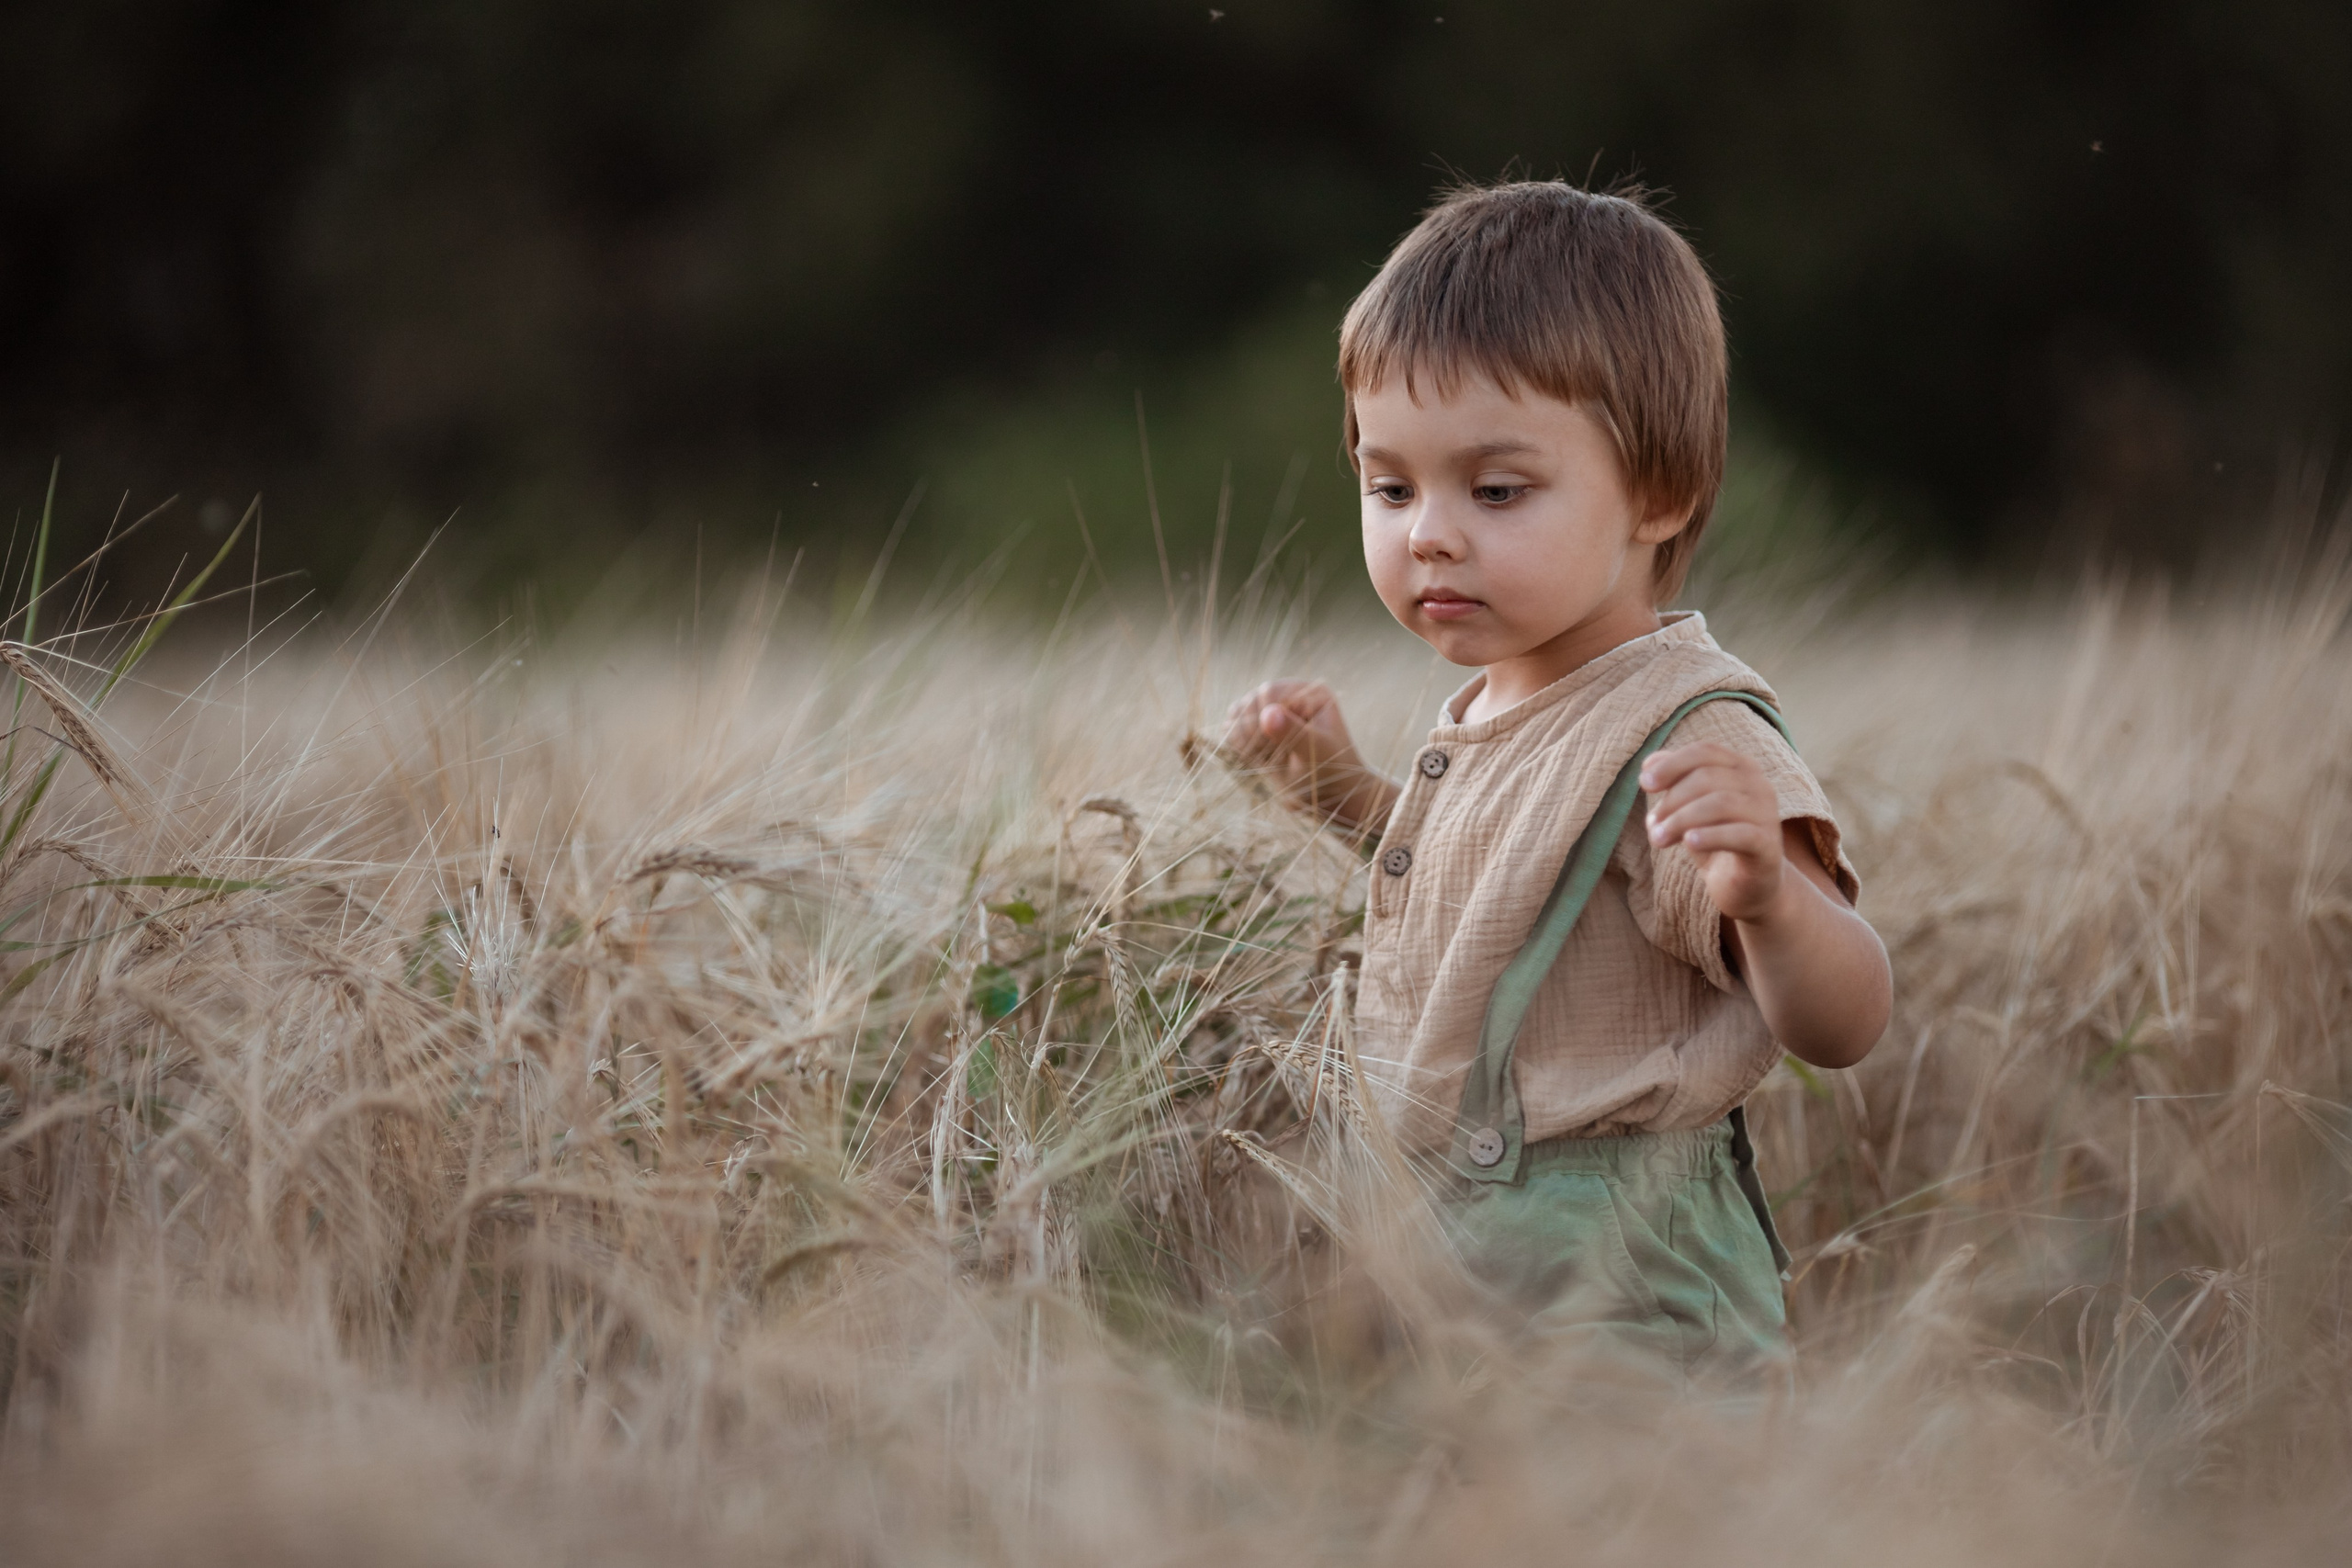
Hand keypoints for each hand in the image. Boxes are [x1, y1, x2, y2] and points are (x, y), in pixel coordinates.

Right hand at [1219, 679, 1388, 831]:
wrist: (1330, 795)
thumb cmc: (1331, 772)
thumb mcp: (1315, 752)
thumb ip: (1293, 732)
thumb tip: (1269, 713)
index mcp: (1310, 694)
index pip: (1270, 691)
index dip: (1263, 716)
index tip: (1272, 744)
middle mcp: (1290, 697)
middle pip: (1250, 700)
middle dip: (1253, 730)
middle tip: (1270, 755)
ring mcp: (1272, 712)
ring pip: (1238, 711)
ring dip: (1243, 737)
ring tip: (1264, 757)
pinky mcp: (1259, 729)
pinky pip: (1233, 726)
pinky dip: (1237, 742)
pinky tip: (1255, 758)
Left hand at [1639, 741, 1788, 923]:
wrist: (1746, 886)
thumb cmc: (1714, 838)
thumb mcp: (1689, 808)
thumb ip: (1673, 782)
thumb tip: (1648, 765)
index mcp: (1740, 767)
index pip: (1704, 751)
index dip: (1672, 764)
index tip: (1645, 784)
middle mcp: (1759, 784)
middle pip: (1707, 777)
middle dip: (1672, 800)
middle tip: (1653, 825)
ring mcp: (1767, 815)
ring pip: (1721, 803)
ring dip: (1681, 820)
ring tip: (1658, 839)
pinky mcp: (1768, 846)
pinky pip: (1741, 834)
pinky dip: (1711, 836)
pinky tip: (1689, 842)